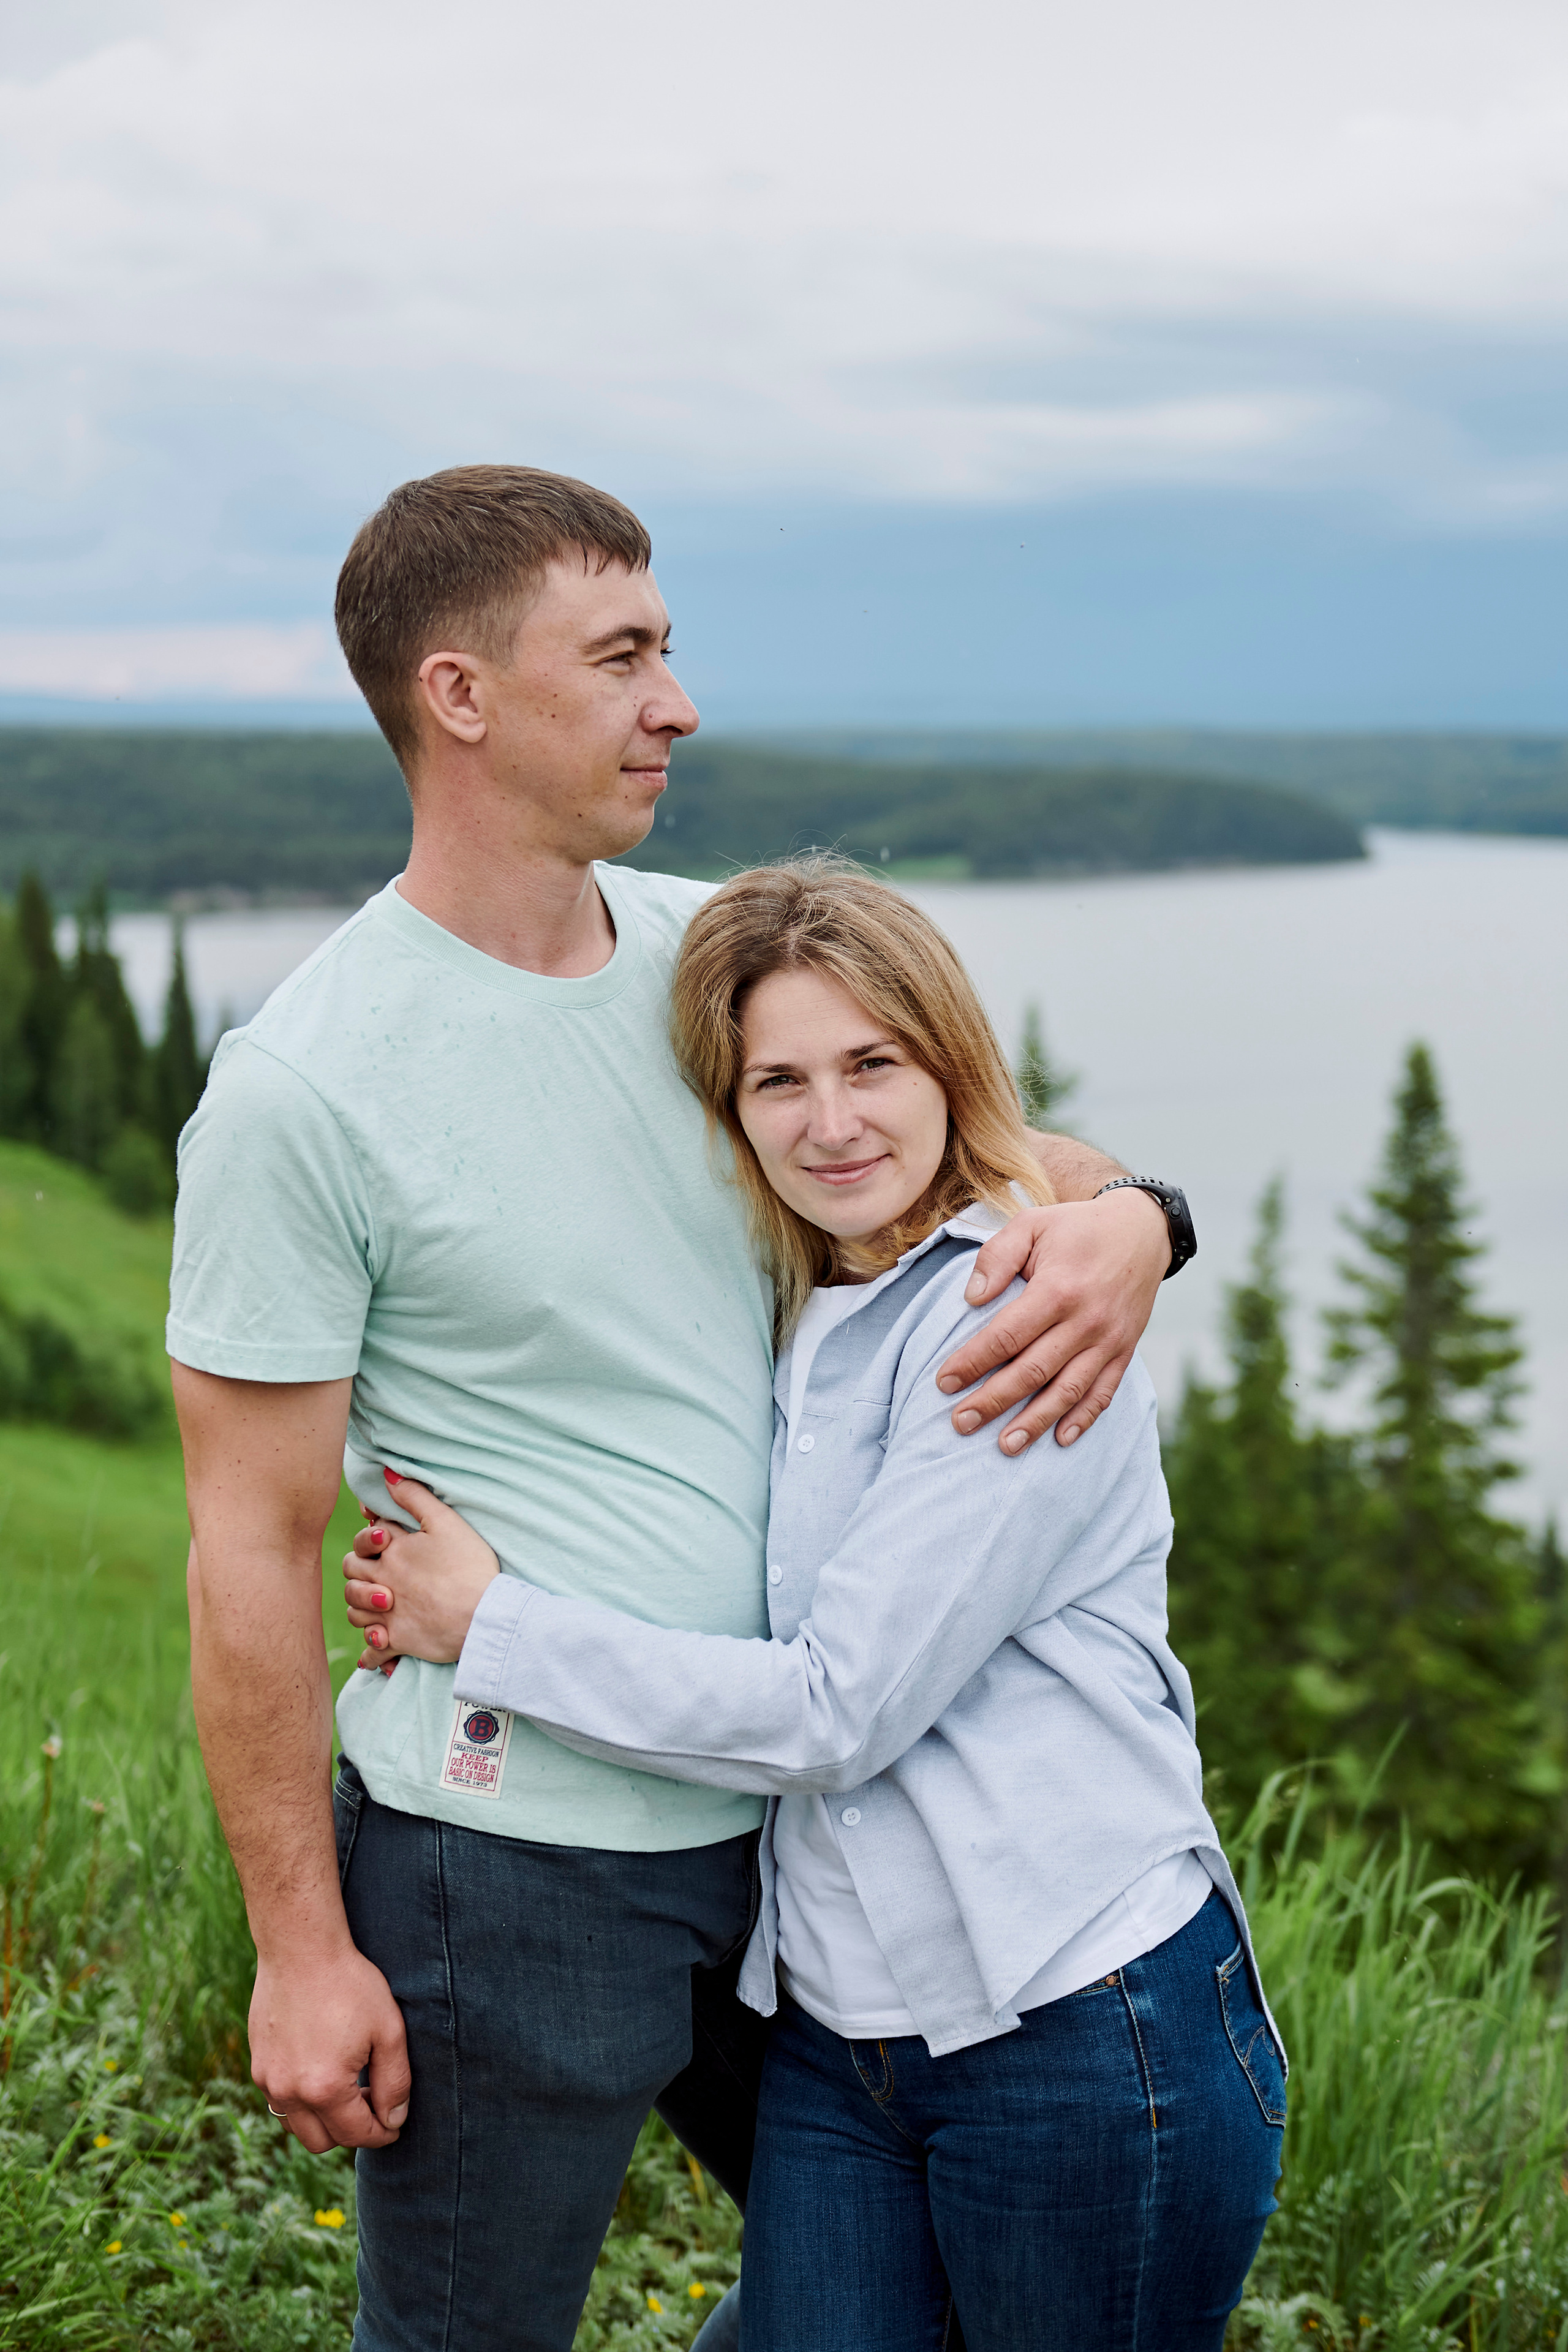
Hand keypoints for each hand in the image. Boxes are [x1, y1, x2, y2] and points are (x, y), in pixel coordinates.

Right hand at [249, 1940, 410, 2153]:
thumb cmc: (350, 1984)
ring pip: (296, 2128)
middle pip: (322, 2142)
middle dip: (351, 2132)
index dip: (382, 2134)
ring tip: (348, 2089)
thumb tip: (393, 2121)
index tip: (395, 2126)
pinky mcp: (257, 2066)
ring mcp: (267, 2081)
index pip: (357, 2135)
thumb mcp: (388, 2030)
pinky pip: (280, 2103)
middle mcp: (290, 2093)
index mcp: (325, 2089)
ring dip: (323, 2121)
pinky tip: (322, 2072)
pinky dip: (302, 2102)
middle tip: (372, 2104)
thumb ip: (395, 2083)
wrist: (301, 1949)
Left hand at [345, 1470, 501, 1669]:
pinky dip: (371, 1653)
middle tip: (379, 1572)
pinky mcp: (397, 1641)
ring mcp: (387, 1615)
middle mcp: (383, 1582)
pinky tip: (374, 1651)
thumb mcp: (446, 1522)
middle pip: (352, 1573)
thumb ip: (415, 1497)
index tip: (382, 1537)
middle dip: (359, 1569)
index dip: (372, 1535)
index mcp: (393, 1551)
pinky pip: (373, 1651)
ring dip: (360, 1607)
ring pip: (355, 1611)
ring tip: (376, 1606)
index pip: (367, 1538)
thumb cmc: (469, 1566)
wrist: (483, 1614)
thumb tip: (387, 1474)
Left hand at [938, 1187, 1168, 1452]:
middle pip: (1032, 1371)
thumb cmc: (1076, 1228)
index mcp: (1057, 1289)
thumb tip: (972, 1298)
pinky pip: (1105, 1392)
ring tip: (1005, 1446)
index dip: (973, 1362)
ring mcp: (1108, 1340)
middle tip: (960, 1423)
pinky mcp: (1125, 1350)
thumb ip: (998, 1256)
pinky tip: (1061, 1439)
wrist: (1142, 1230)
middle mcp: (1085, 1321)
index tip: (944, 1382)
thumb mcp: (1032, 1224)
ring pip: (1068, 1390)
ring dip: (1035, 1421)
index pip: (1006, 1336)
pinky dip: (1084, 1418)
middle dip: (993, 1401)